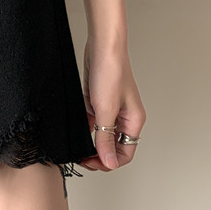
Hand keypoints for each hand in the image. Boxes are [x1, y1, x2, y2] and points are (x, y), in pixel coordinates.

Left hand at [78, 39, 145, 171]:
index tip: (91, 162)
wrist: (102, 47)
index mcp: (133, 121)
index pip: (125, 153)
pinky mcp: (99, 101)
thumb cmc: (111, 72)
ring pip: (103, 135)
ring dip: (91, 142)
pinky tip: (77, 129)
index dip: (108, 162)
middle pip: (114, 146)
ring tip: (78, 146)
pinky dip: (86, 128)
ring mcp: (112, 109)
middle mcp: (125, 117)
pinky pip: (94, 122)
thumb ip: (105, 138)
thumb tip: (109, 162)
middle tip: (83, 158)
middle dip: (99, 155)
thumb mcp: (106, 110)